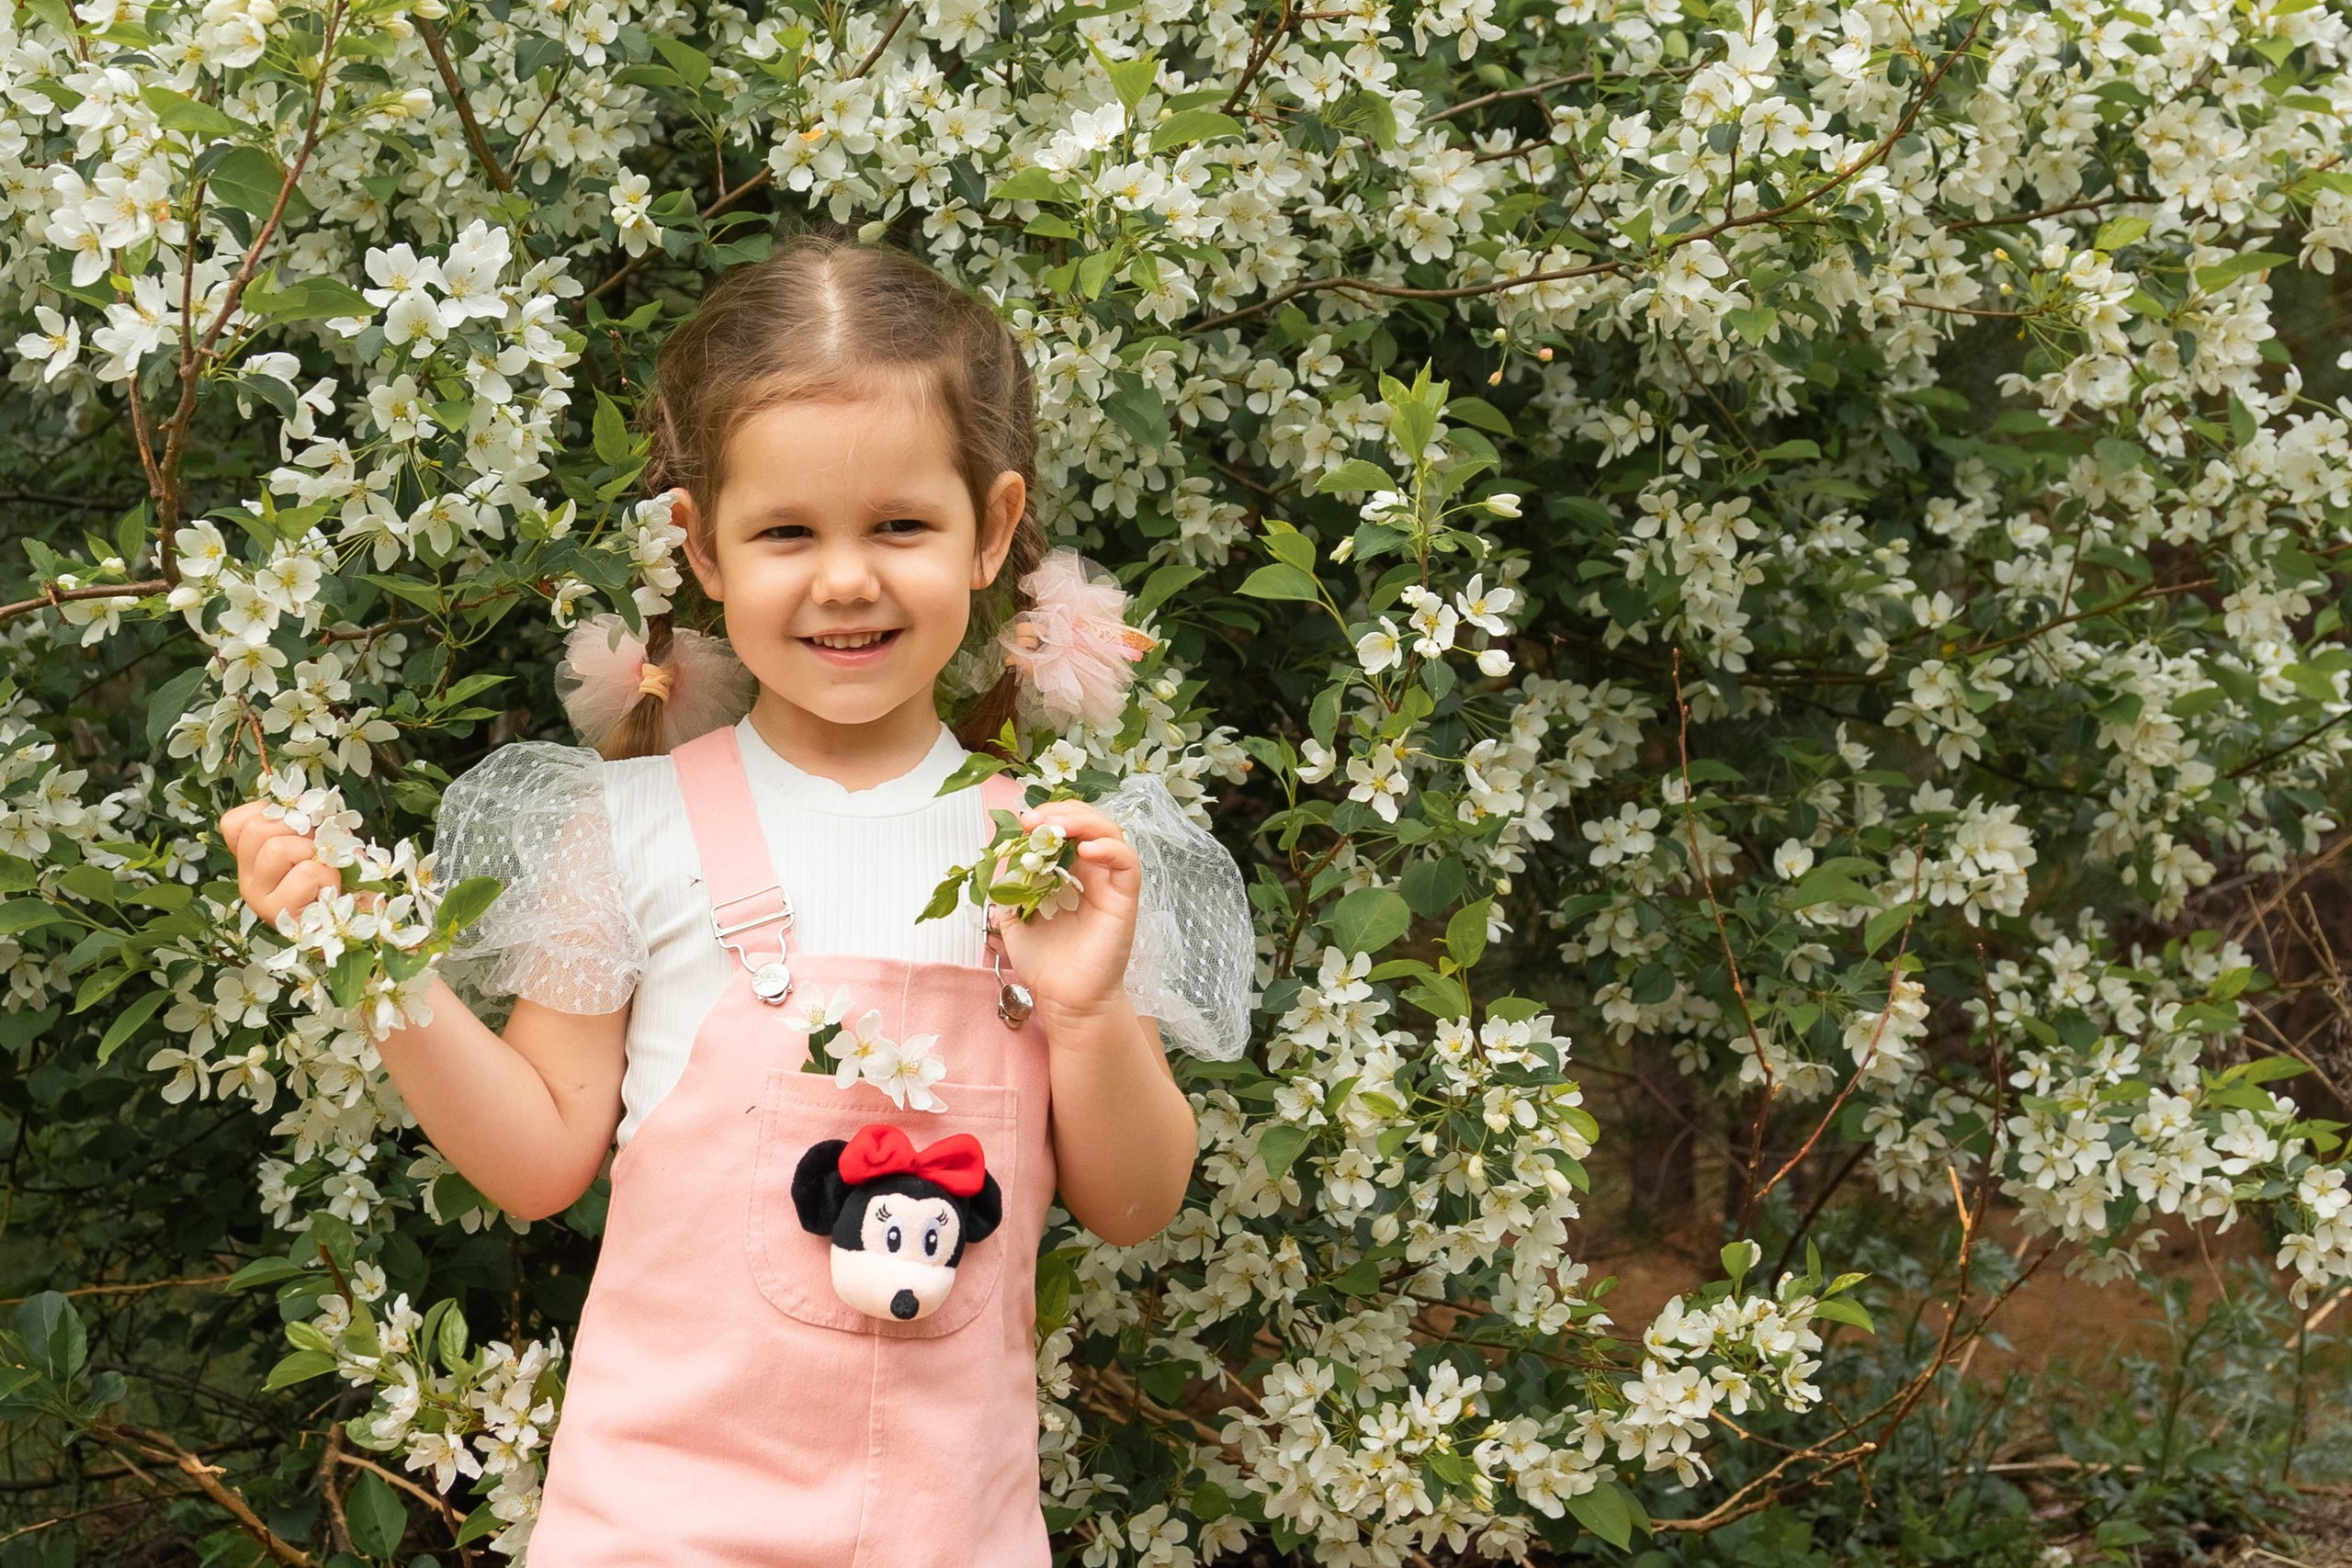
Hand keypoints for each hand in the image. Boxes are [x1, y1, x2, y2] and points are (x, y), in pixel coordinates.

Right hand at [220, 799, 338, 925]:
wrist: (359, 921)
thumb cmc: (343, 878)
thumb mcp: (323, 841)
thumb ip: (311, 823)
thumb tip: (312, 808)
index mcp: (252, 859)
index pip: (234, 823)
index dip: (271, 814)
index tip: (298, 827)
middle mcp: (247, 879)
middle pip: (256, 829)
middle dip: (298, 829)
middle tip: (317, 850)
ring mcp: (259, 899)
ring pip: (276, 849)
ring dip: (313, 854)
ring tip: (324, 872)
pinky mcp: (280, 914)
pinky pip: (306, 873)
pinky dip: (328, 874)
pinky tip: (329, 891)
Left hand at [992, 800, 1138, 1021]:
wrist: (1065, 1001)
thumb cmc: (1046, 965)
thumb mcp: (1012, 918)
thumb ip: (1007, 888)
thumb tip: (1001, 856)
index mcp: (1068, 875)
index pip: (1066, 830)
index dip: (1047, 818)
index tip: (1021, 822)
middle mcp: (1092, 874)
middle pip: (1089, 823)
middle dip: (1061, 812)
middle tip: (1034, 819)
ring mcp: (1110, 885)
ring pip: (1111, 834)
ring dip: (1084, 822)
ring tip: (1056, 827)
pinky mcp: (1124, 900)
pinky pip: (1128, 864)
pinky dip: (1110, 849)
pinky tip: (1086, 851)